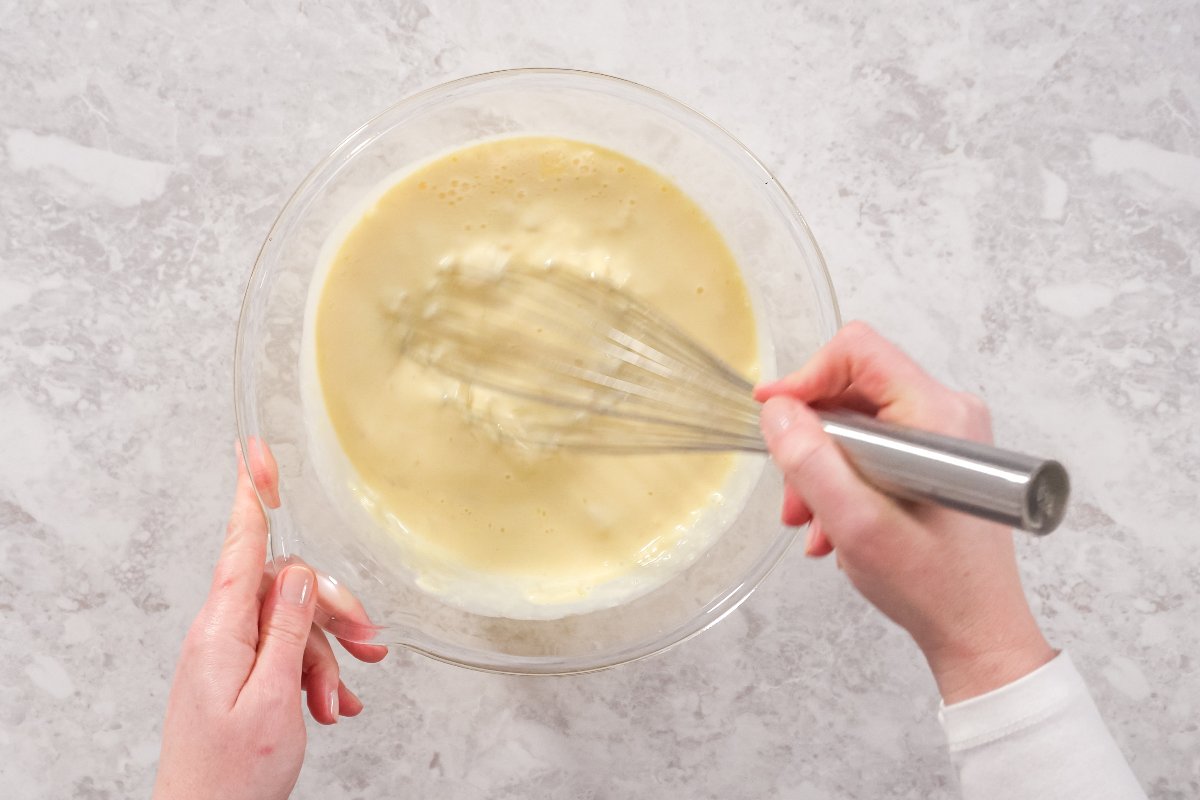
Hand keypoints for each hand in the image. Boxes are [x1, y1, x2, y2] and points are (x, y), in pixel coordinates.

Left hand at [153, 440, 387, 799]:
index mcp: (221, 631)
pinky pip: (285, 656)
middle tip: (369, 644)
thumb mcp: (272, 698)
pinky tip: (332, 704)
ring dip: (327, 658)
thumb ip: (288, 630)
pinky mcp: (238, 678)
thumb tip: (300, 574)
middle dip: (332, 613)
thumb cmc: (230, 777)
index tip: (255, 452)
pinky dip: (314, 676)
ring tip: (341, 701)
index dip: (252, 495)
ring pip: (293, 626)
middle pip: (287, 589)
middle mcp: (221, 635)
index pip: (241, 546)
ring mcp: (228, 657)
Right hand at [755, 322, 1053, 702]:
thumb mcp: (856, 524)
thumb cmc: (934, 585)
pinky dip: (844, 482)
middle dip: (811, 441)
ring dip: (822, 470)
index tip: (773, 415)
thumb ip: (810, 461)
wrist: (976, 629)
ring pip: (857, 422)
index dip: (806, 377)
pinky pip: (873, 447)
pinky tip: (835, 527)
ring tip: (813, 523)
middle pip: (852, 389)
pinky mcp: (937, 458)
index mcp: (937, 415)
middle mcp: (947, 413)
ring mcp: (945, 435)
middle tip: (794, 495)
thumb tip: (777, 411)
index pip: (858, 351)